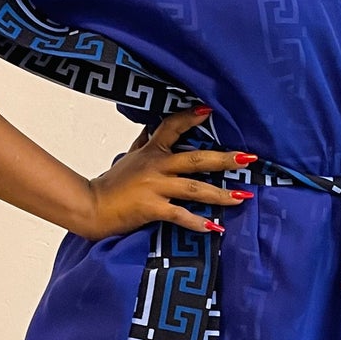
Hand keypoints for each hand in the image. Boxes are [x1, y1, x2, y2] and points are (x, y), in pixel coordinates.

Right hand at [75, 104, 254, 239]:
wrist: (91, 207)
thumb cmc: (112, 183)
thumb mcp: (129, 157)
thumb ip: (144, 142)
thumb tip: (152, 126)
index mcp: (152, 151)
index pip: (172, 127)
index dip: (190, 118)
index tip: (209, 111)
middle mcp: (157, 166)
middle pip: (196, 160)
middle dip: (224, 160)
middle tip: (248, 159)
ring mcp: (155, 187)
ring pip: (194, 189)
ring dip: (221, 194)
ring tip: (242, 197)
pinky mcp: (152, 208)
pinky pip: (180, 215)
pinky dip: (198, 222)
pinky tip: (215, 227)